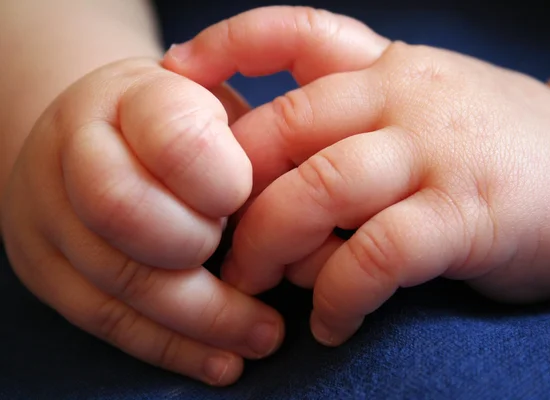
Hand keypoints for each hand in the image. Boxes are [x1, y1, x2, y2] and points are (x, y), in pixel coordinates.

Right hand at [1, 58, 283, 385]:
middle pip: (125, 212)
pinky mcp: (43, 267)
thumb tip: (300, 213)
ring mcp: (45, 210)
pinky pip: (103, 320)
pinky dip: (170, 347)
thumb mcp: (216, 109)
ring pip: (118, 280)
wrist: (95, 133)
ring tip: (263, 338)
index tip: (249, 202)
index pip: (172, 137)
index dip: (220, 181)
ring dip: (202, 321)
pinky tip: (220, 361)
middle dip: (199, 251)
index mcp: (129, 96)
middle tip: (256, 269)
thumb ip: (251, 144)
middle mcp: (72, 148)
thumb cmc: (177, 126)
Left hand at [164, 7, 549, 345]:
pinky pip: (377, 255)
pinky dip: (339, 295)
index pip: (296, 30)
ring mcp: (436, 152)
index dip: (230, 44)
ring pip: (319, 188)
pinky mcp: (467, 214)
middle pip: (284, 128)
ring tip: (261, 288)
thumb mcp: (423, 106)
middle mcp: (404, 98)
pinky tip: (331, 323)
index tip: (175, 72)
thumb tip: (270, 173)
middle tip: (218, 246)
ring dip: (273, 246)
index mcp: (387, 66)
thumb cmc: (494, 145)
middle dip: (232, 191)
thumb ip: (353, 121)